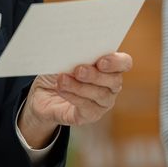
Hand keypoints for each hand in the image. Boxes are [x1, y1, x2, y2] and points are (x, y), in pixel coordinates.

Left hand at [17, 52, 132, 147]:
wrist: (43, 93)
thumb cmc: (59, 70)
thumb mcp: (66, 58)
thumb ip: (76, 54)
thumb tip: (75, 51)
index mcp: (110, 65)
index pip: (125, 62)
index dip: (116, 62)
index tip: (101, 61)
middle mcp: (111, 85)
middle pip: (114, 80)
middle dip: (96, 75)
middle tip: (79, 70)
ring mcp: (103, 102)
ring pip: (100, 94)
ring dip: (80, 86)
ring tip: (62, 79)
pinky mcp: (90, 115)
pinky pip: (86, 107)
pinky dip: (73, 96)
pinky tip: (61, 89)